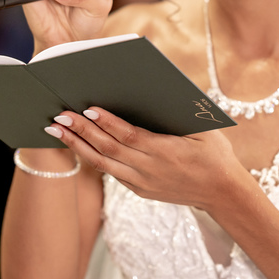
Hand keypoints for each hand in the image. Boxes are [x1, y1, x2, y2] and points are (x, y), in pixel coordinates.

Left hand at [44, 107, 250, 212]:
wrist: (223, 193)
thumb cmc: (214, 152)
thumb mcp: (203, 128)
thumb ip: (179, 110)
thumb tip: (156, 84)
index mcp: (166, 152)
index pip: (129, 136)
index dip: (107, 123)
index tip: (88, 108)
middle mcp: (150, 170)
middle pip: (109, 149)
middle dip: (82, 131)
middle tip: (60, 115)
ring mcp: (142, 183)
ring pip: (103, 163)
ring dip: (77, 145)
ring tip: (55, 130)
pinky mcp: (139, 190)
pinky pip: (110, 172)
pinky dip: (91, 157)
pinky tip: (77, 144)